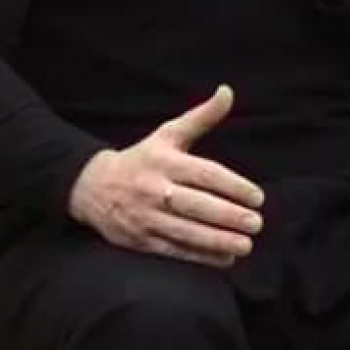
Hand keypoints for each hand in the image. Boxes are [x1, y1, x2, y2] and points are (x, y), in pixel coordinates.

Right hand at [67, 85, 266, 268]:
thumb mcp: (168, 134)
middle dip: (228, 216)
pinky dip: (200, 256)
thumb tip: (228, 91)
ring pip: (185, 231)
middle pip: (195, 205)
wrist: (91, 187)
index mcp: (164, 161)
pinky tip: (225, 258)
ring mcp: (145, 217)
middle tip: (256, 223)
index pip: (204, 174)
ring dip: (217, 240)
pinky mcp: (139, 240)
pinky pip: (173, 250)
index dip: (233, 186)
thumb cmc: (142, 158)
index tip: (258, 196)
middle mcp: (154, 189)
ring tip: (246, 245)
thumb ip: (202, 117)